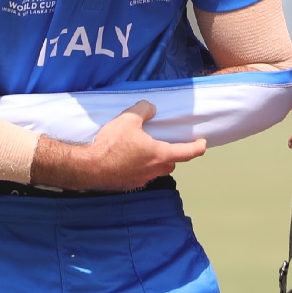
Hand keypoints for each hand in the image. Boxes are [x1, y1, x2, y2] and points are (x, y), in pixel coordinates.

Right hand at [33, 101, 206, 190]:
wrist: (89, 167)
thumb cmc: (111, 143)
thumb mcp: (128, 119)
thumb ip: (143, 110)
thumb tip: (151, 108)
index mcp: (160, 154)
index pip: (187, 152)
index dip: (197, 147)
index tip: (202, 143)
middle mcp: (154, 170)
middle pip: (171, 163)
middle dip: (171, 154)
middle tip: (165, 143)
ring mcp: (141, 179)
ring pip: (155, 171)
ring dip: (154, 162)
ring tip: (143, 150)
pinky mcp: (128, 184)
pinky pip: (140, 175)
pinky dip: (139, 168)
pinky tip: (126, 159)